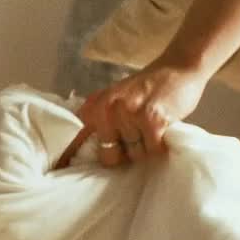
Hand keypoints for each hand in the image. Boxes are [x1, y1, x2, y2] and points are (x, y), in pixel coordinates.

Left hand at [55, 61, 208, 169]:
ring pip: (135, 156)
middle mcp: (107, 109)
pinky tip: (164, 128)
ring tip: (153, 127)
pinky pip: (153, 151)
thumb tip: (77, 159)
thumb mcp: (114, 101)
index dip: (67, 160)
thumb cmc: (146, 90)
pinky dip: (161, 145)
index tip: (61, 172)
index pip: (75, 141)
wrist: (178, 67)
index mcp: (94, 107)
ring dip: (146, 148)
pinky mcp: (151, 120)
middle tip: (138, 135)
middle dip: (126, 153)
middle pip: (110, 157)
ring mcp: (128, 114)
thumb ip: (99, 124)